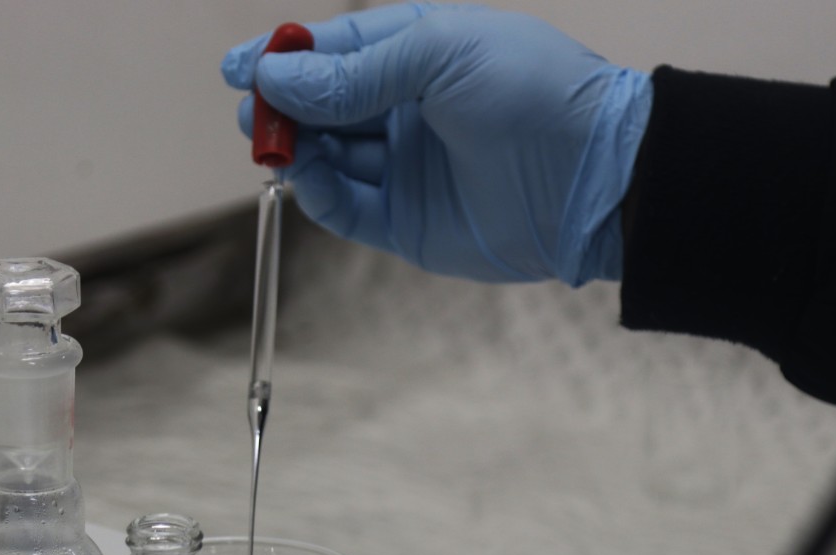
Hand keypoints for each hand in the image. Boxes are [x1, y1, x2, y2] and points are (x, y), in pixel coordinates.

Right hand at [221, 3, 650, 285]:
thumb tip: (277, 77)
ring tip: (273, 143)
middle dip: (281, 106)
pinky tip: (308, 176)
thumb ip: (357, 71)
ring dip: (294, 149)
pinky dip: (319, 193)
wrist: (597, 181)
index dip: (284, 57)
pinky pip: (345, 208)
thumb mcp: (443, 55)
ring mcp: (404, 168)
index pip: (335, 51)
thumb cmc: (534, 95)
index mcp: (419, 55)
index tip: (237, 67)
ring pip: (326, 157)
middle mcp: (406, 110)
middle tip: (251, 113)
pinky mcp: (404, 223)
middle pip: (320, 106)